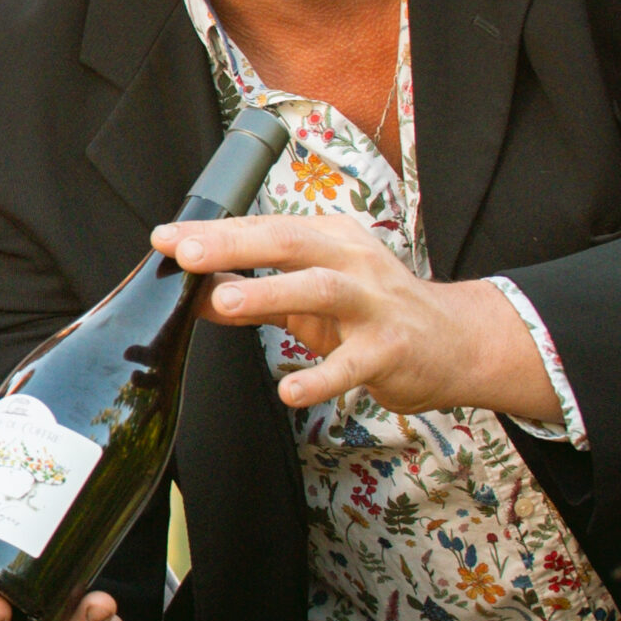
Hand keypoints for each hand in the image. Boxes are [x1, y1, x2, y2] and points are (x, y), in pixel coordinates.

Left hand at [153, 214, 557, 419]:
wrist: (454, 342)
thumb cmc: (373, 312)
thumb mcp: (311, 296)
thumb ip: (256, 296)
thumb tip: (196, 296)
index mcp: (329, 240)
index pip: (264, 228)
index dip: (214, 232)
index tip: (165, 237)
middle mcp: (352, 261)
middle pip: (290, 243)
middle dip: (235, 245)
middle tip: (186, 253)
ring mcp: (374, 305)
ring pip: (319, 290)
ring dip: (270, 292)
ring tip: (224, 301)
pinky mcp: (390, 351)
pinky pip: (352, 365)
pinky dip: (320, 378)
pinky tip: (290, 392)